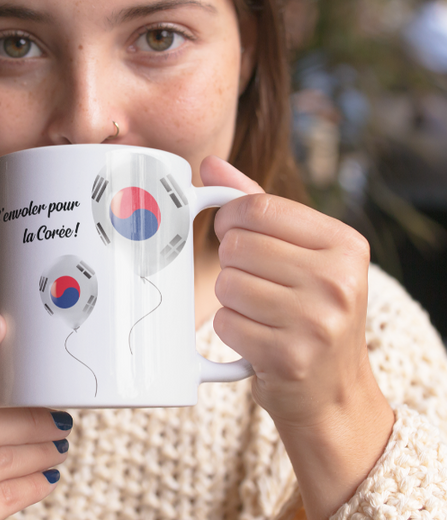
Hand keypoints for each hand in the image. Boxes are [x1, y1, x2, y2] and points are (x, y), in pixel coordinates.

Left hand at [202, 156, 393, 518]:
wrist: (333, 390)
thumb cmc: (311, 308)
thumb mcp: (301, 251)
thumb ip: (257, 203)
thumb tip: (211, 165)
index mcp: (344, 244)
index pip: (258, 205)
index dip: (231, 217)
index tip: (233, 230)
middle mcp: (338, 280)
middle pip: (237, 245)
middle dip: (232, 262)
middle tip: (255, 280)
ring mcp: (316, 321)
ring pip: (227, 282)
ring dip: (231, 297)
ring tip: (259, 309)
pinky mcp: (289, 356)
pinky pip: (224, 321)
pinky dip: (230, 328)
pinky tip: (255, 335)